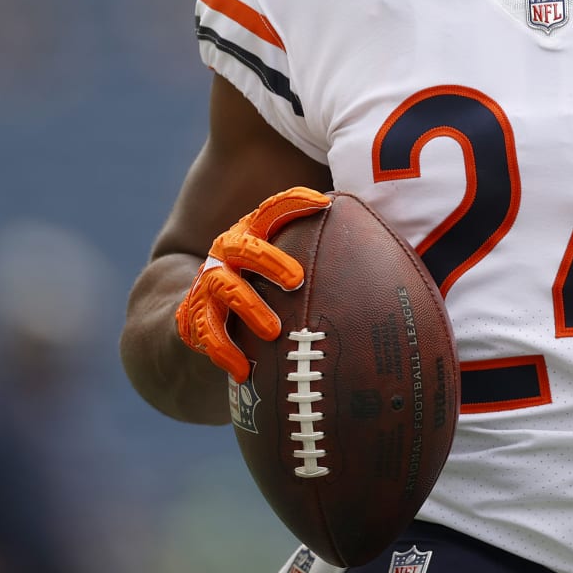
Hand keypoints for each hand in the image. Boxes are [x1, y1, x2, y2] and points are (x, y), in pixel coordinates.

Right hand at [175, 187, 331, 381]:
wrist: (193, 304)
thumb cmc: (253, 279)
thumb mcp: (274, 258)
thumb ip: (309, 251)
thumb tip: (379, 252)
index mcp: (251, 233)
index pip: (271, 210)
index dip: (294, 202)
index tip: (323, 204)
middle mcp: (227, 253)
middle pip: (245, 248)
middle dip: (270, 261)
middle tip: (296, 280)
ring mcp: (209, 283)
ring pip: (225, 289)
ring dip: (249, 309)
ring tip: (273, 331)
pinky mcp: (195, 315)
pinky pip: (207, 334)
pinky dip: (224, 352)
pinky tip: (243, 370)